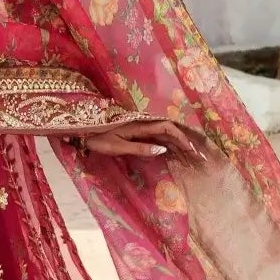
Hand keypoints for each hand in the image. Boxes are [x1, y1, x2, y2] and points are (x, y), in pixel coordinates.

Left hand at [76, 119, 205, 161]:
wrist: (81, 130)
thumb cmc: (97, 139)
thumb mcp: (118, 146)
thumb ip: (140, 148)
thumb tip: (163, 149)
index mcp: (140, 126)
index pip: (168, 129)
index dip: (182, 138)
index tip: (192, 150)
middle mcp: (142, 124)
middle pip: (170, 130)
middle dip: (185, 141)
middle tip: (198, 155)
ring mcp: (139, 127)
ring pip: (164, 132)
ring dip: (178, 142)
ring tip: (190, 154)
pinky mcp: (135, 131)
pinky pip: (156, 135)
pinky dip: (167, 142)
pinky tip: (173, 151)